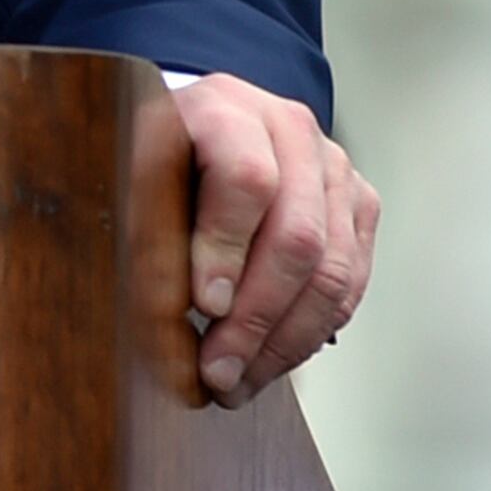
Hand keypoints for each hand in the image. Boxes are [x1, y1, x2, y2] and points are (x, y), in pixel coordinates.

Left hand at [174, 73, 375, 405]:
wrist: (198, 128)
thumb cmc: (156, 156)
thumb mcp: (131, 172)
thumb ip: (144, 223)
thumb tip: (155, 307)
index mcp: (226, 108)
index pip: (246, 178)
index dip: (225, 248)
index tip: (202, 306)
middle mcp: (290, 130)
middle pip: (297, 235)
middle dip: (256, 318)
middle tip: (216, 371)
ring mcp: (334, 167)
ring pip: (332, 270)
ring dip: (284, 341)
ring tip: (238, 382)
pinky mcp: (358, 205)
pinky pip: (350, 282)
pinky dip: (311, 332)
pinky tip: (270, 361)